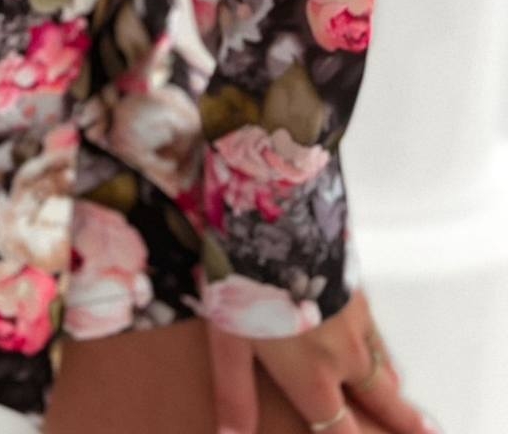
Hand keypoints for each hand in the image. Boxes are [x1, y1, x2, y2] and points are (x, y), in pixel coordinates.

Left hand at [208, 288, 438, 433]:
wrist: (278, 219)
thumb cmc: (248, 280)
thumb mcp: (228, 340)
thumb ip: (234, 392)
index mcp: (312, 375)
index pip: (342, 429)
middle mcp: (343, 355)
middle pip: (382, 400)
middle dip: (403, 422)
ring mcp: (355, 320)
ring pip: (382, 365)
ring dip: (392, 387)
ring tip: (400, 399)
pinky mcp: (355, 288)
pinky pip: (376, 331)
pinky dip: (382, 350)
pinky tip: (373, 345)